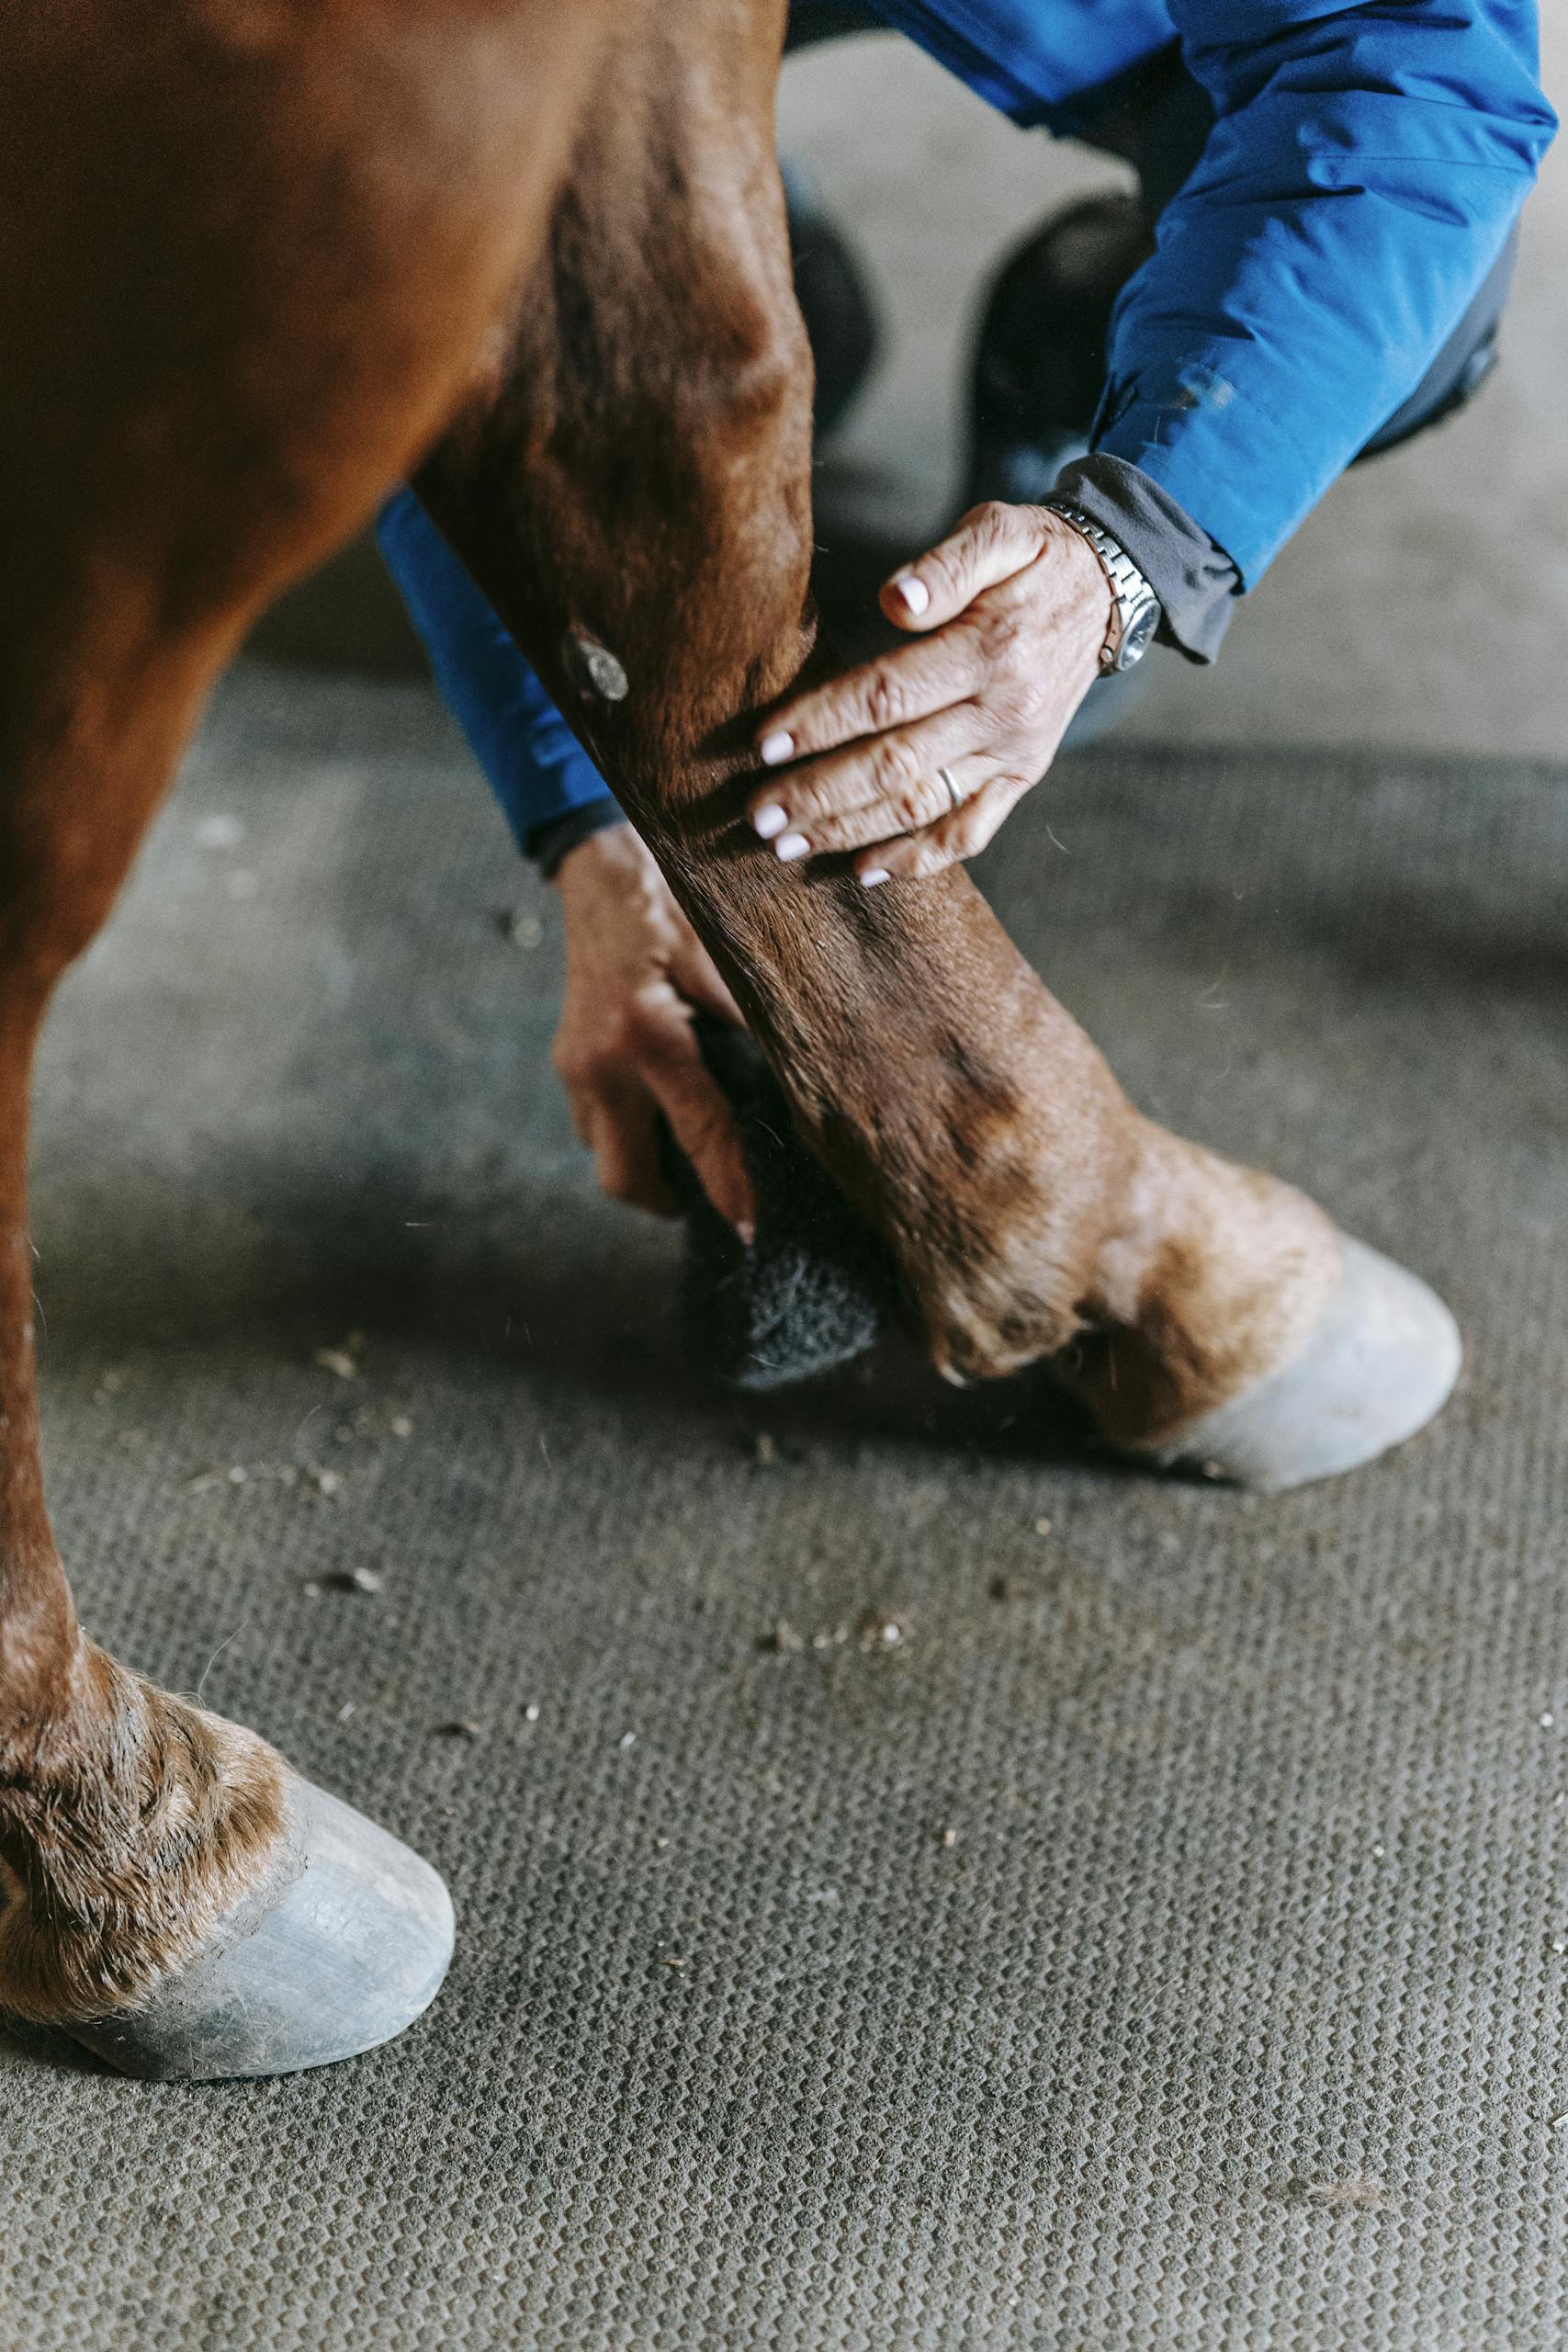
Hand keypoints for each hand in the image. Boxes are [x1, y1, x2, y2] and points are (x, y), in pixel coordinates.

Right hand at [552, 824, 754, 1236]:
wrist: (604, 873)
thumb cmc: (674, 908)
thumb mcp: (724, 958)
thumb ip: (754, 1026)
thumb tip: (802, 1090)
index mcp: (649, 1035)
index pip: (701, 1134)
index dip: (731, 1187)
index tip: (752, 1229)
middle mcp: (601, 1062)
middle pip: (626, 1178)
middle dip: (670, 1201)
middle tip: (717, 1201)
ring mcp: (575, 1067)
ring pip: (604, 1157)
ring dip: (647, 1169)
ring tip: (696, 1161)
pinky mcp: (566, 1063)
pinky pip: (595, 1124)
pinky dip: (630, 1135)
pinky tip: (666, 1118)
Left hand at [746, 502, 1111, 883]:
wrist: (1111, 589)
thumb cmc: (1036, 555)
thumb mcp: (1001, 530)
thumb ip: (947, 564)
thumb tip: (894, 600)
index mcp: (991, 649)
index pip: (888, 695)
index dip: (822, 722)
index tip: (763, 744)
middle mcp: (1004, 713)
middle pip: (895, 764)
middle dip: (820, 794)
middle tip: (757, 817)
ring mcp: (1014, 754)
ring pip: (922, 806)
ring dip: (850, 832)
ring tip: (787, 849)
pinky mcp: (1022, 777)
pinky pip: (969, 831)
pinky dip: (917, 858)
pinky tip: (863, 871)